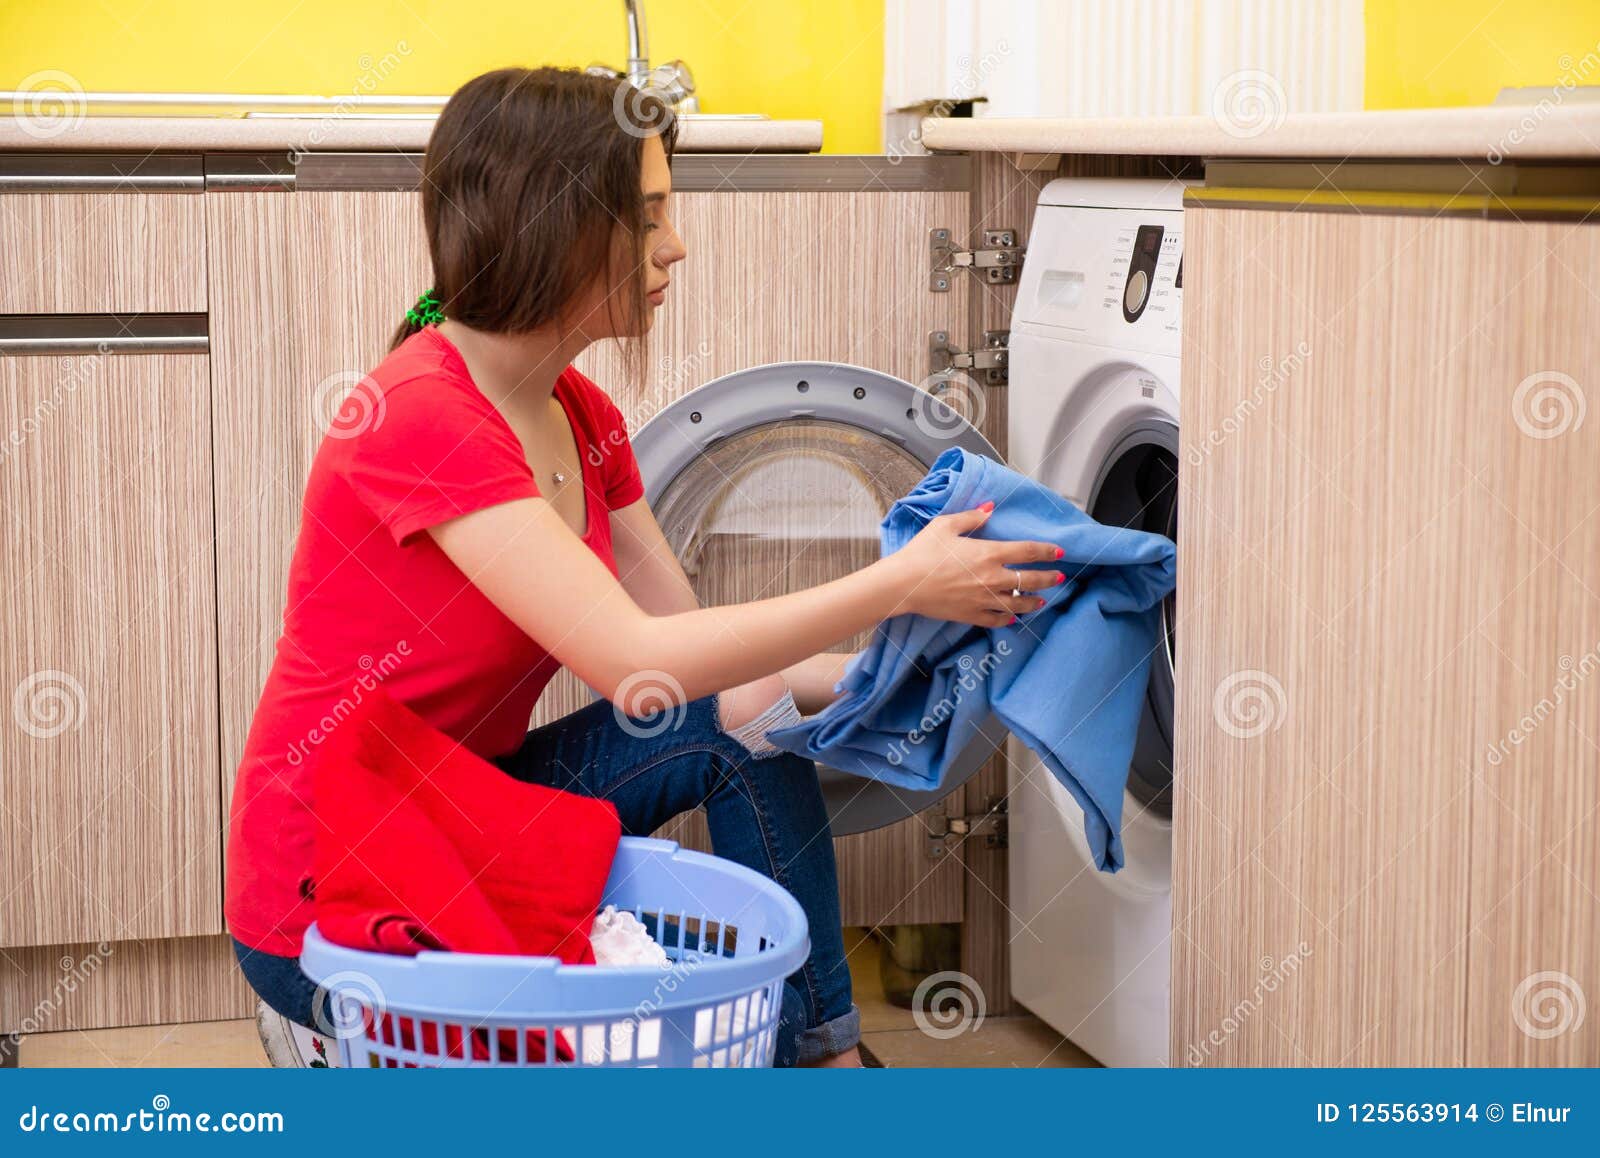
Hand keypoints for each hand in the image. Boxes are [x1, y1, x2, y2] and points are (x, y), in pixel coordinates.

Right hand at [883, 502, 1063, 626]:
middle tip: (1060, 577)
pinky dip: (1008, 618)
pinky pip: (997, 619)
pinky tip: (1012, 616)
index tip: (1059, 552)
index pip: (1027, 552)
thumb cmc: (922, 552)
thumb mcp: (945, 525)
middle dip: (1049, 578)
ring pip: (1017, 603)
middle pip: (1029, 580)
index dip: (1046, 551)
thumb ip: (972, 516)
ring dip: (1033, 602)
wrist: (904, 583)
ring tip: (1042, 600)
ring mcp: (983, 599)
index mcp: (988, 553)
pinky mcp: (971, 615)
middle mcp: (991, 578)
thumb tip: (990, 507)